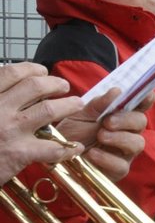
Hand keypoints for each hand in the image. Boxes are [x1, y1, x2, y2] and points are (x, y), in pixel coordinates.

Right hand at [0, 63, 84, 182]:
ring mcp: (9, 130)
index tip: (42, 72)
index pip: (11, 72)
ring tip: (77, 104)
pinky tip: (76, 147)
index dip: (32, 69)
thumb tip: (10, 85)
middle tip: (64, 86)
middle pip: (35, 86)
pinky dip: (68, 148)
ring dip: (68, 105)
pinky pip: (53, 148)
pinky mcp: (19, 153)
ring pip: (48, 110)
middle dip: (55, 83)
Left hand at [65, 90, 152, 182]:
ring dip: (120, 138)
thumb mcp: (80, 114)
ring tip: (100, 136)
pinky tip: (92, 154)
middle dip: (127, 120)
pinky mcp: (118, 170)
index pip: (140, 105)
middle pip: (141, 122)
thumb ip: (98, 104)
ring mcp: (125, 152)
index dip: (146, 99)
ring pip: (137, 143)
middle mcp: (128, 132)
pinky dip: (107, 158)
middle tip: (107, 122)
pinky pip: (122, 165)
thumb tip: (117, 91)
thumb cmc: (72, 132)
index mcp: (121, 116)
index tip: (146, 95)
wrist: (56, 153)